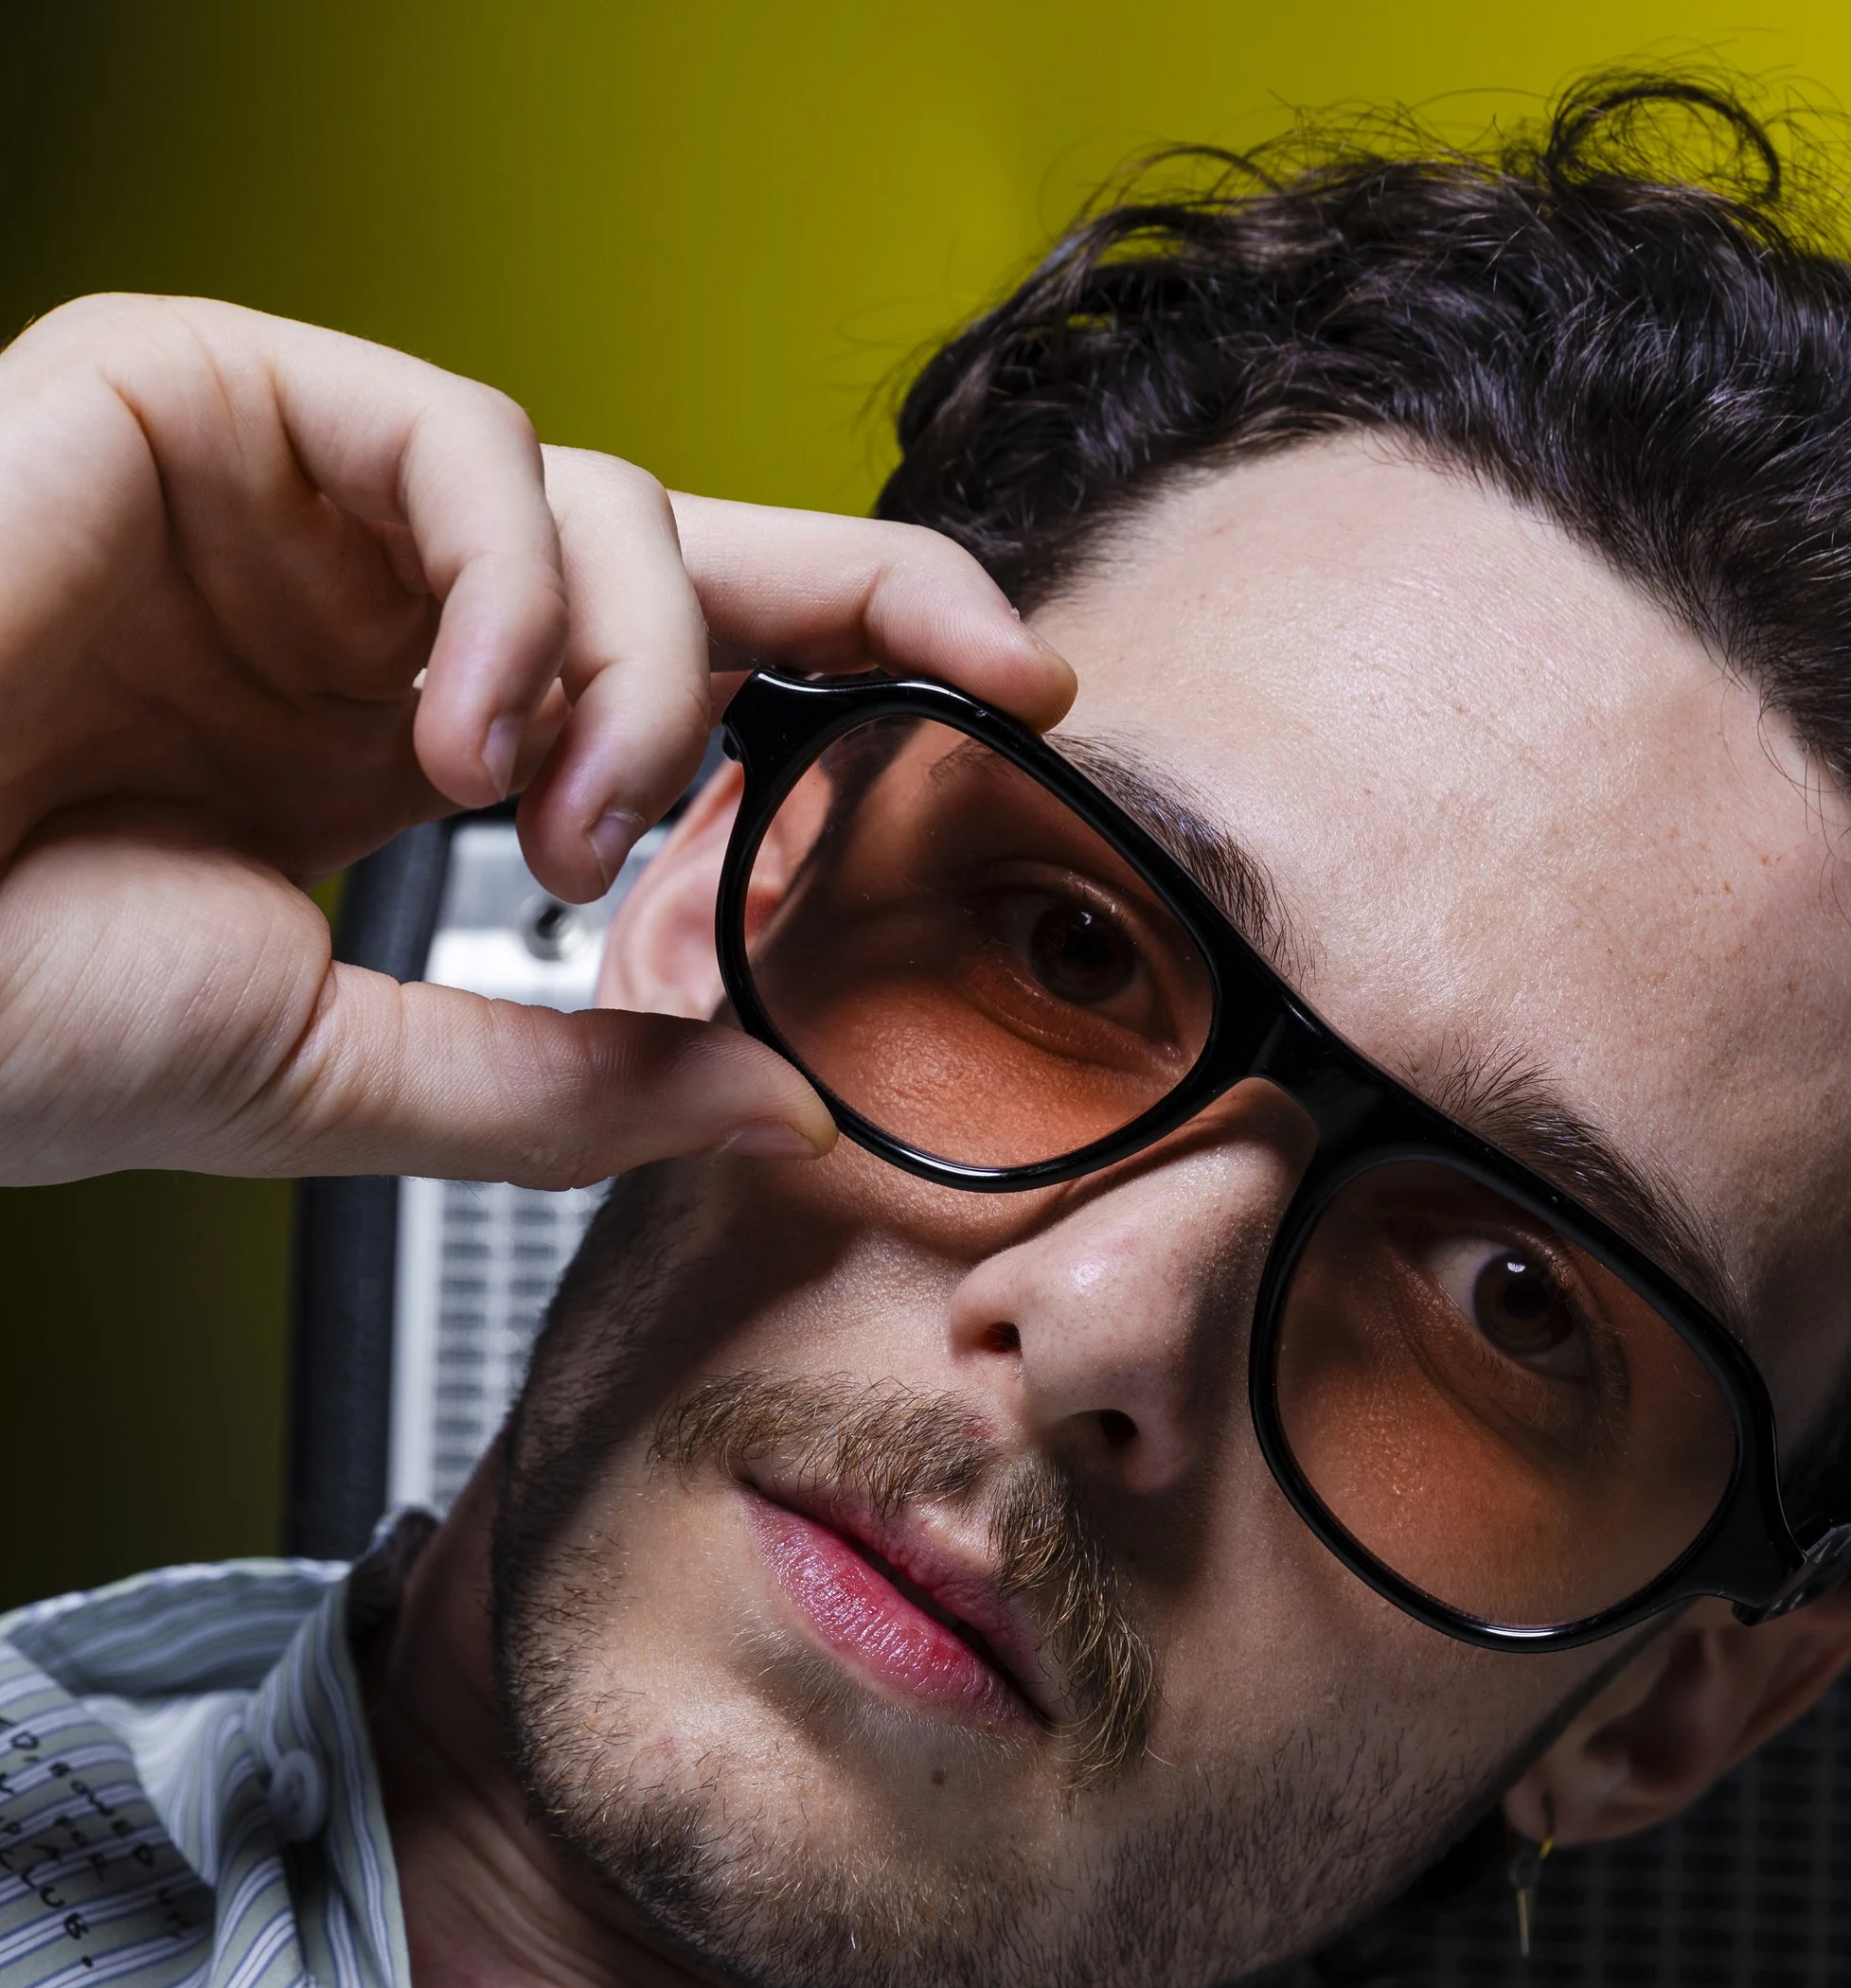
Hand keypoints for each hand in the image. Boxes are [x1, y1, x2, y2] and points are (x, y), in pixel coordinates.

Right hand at [0, 293, 1072, 1194]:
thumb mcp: (341, 1077)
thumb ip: (562, 1080)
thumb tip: (776, 1098)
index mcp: (389, 747)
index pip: (669, 670)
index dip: (860, 654)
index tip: (1024, 694)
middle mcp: (358, 614)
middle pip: (672, 544)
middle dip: (839, 619)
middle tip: (885, 744)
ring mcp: (282, 501)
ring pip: (585, 492)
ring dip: (640, 667)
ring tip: (567, 827)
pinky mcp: (194, 395)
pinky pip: (447, 432)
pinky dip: (508, 585)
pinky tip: (467, 738)